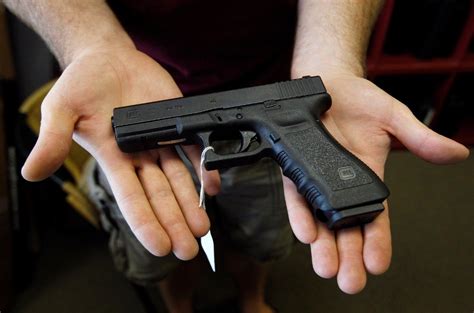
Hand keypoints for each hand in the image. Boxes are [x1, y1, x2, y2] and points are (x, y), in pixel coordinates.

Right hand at [21, 47, 219, 259]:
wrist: (107, 58)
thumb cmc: (82, 84)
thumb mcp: (61, 109)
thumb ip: (53, 141)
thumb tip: (31, 172)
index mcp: (112, 159)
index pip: (130, 198)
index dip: (145, 223)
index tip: (160, 246)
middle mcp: (138, 156)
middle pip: (159, 196)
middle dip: (174, 223)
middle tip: (187, 249)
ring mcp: (160, 142)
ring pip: (178, 180)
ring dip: (191, 204)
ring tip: (202, 228)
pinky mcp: (176, 123)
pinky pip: (192, 149)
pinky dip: (203, 168)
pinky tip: (213, 187)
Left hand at [284, 71, 468, 293]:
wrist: (329, 82)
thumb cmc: (360, 101)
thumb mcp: (395, 120)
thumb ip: (420, 139)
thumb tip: (457, 154)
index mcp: (367, 178)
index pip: (374, 219)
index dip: (377, 242)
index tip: (378, 265)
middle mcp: (340, 183)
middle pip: (345, 229)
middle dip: (348, 256)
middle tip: (350, 282)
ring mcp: (317, 176)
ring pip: (319, 219)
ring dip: (323, 245)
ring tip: (327, 268)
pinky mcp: (295, 164)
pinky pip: (297, 193)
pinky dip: (301, 213)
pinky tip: (306, 232)